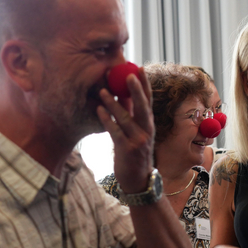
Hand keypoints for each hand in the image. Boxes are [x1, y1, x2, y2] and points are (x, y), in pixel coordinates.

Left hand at [97, 65, 154, 193]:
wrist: (137, 180)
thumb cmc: (134, 153)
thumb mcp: (136, 132)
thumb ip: (131, 114)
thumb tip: (123, 94)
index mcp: (149, 124)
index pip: (148, 100)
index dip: (144, 84)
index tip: (139, 68)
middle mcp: (146, 130)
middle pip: (142, 106)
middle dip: (136, 89)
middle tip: (128, 73)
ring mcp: (137, 140)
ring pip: (125, 118)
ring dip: (114, 103)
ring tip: (103, 90)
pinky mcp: (126, 149)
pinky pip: (115, 131)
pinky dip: (107, 119)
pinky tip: (99, 109)